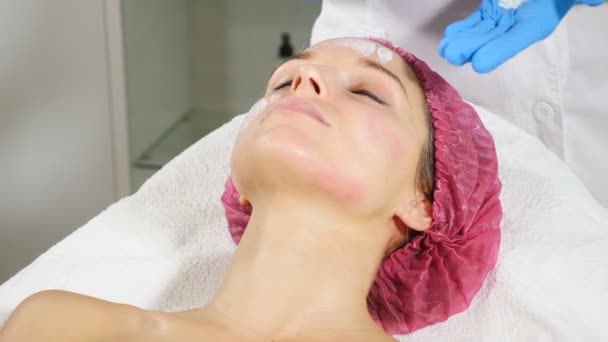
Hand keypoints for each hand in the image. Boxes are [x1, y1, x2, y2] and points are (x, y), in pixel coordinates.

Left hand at [439, 0, 603, 72]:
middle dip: (473, 48)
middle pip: (494, 39)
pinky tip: (450, 35)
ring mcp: (505, 15)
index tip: (479, 64)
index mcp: (540, 19)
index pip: (519, 39)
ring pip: (482, 32)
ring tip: (446, 49)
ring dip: (464, 41)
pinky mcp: (493, 8)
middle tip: (453, 56)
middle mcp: (521, 22)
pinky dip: (464, 29)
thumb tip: (596, 1)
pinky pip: (478, 21)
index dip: (499, 51)